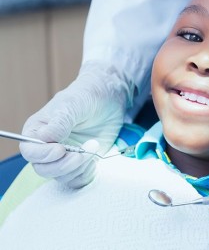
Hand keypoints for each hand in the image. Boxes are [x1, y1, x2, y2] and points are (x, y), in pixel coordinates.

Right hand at [20, 62, 128, 187]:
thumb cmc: (86, 97)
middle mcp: (47, 148)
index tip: (60, 149)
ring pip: (62, 177)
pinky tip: (94, 160)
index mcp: (37, 131)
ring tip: (93, 146)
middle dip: (63, 165)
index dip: (43, 155)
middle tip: (82, 153)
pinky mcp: (80, 164)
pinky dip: (86, 174)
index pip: (30, 151)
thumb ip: (60, 122)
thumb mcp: (73, 104)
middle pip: (44, 169)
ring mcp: (64, 157)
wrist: (109, 99)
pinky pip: (77, 180)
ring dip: (79, 167)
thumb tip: (46, 138)